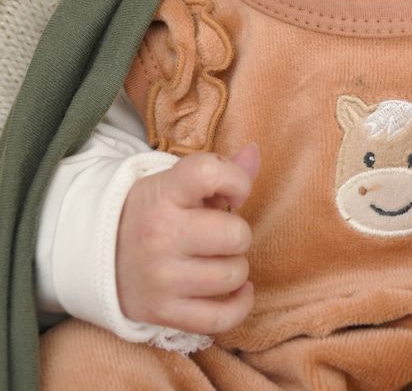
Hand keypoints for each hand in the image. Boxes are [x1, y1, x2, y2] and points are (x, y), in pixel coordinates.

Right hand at [116, 143, 259, 333]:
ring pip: (232, 275)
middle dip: (237, 232)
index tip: (234, 192)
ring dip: (235, 266)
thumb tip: (254, 152)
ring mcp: (161, 278)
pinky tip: (238, 290)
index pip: (209, 173)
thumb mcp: (175, 184)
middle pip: (235, 234)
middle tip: (220, 233)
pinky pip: (220, 318)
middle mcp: (161, 235)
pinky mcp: (162, 312)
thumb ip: (219, 170)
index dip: (236, 180)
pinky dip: (240, 305)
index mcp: (163, 194)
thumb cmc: (150, 212)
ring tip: (218, 258)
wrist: (96, 253)